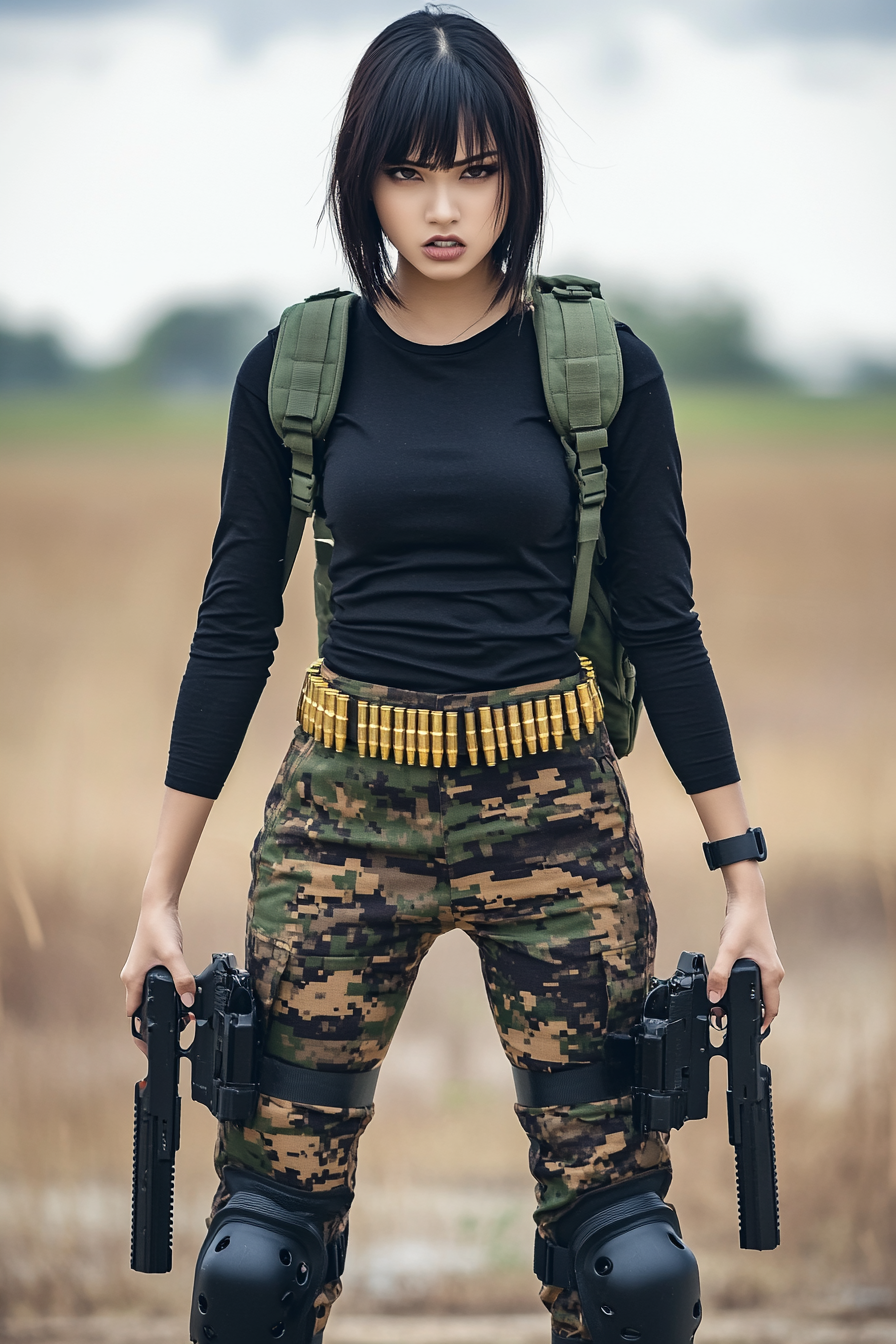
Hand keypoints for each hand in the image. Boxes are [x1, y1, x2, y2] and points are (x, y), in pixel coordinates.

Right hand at [120, 893, 196, 1024]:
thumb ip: (182, 978)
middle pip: (141, 1007)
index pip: (133, 1014)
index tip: (150, 1045)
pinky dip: (167, 993)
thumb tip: (189, 1000)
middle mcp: (133, 977)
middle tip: (175, 1029)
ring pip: (150, 996)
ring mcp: (141, 971)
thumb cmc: (158, 928)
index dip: (141, 1031)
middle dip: (156, 1020)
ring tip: (183, 1016)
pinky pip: (156, 985)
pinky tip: (181, 995)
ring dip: (163, 1006)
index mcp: (132, 979)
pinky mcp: (151, 964)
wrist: (158, 907)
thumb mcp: (172, 955)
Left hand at [706, 862, 783, 1029]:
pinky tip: (728, 985)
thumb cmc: (744, 920)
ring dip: (746, 1000)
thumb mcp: (729, 949)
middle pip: (766, 1001)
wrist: (747, 898)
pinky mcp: (758, 957)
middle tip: (733, 1023)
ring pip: (759, 990)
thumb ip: (720, 974)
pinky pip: (753, 979)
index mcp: (772, 974)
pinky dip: (744, 987)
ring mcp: (766, 964)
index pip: (772, 1008)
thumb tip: (714, 996)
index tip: (753, 1036)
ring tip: (727, 1007)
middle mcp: (773, 971)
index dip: (763, 1024)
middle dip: (752, 1015)